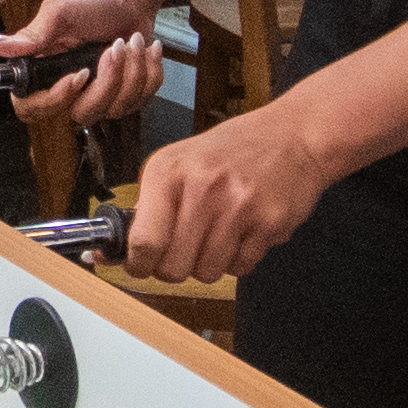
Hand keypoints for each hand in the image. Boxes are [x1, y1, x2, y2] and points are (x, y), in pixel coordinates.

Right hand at [0, 0, 166, 127]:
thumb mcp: (59, 12)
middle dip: (107, 81)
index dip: (55, 100)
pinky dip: (149, 71)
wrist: (130, 1)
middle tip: (116, 46)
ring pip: (115, 109)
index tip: (78, 75)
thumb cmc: (93, 4)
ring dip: (132, 71)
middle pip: (82, 114)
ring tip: (131, 40)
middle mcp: (69, 90)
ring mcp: (98, 97)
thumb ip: (31, 33)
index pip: (32, 109)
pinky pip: (141, 100)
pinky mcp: (125, 97)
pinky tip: (144, 50)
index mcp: (44, 72)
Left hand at [117, 81, 357, 295]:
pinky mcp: (270, 223)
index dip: (139, 264)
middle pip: (173, 267)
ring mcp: (238, 205)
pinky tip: (244, 231)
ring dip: (210, 263)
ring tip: (219, 234)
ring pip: (207, 272)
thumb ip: (150, 204)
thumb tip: (114, 250)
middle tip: (186, 250)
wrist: (294, 135)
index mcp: (168, 170)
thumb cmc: (234, 150)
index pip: (142, 241)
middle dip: (176, 267)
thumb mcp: (180, 161)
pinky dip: (239, 258)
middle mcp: (201, 186)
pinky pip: (241, 267)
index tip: (141, 266)